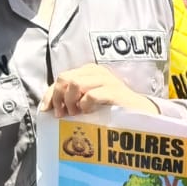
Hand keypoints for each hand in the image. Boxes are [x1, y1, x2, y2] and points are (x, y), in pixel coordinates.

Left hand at [39, 64, 159, 117]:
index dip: (50, 94)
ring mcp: (106, 80)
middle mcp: (96, 71)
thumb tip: (51, 106)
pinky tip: (88, 112)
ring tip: (76, 114)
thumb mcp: (89, 100)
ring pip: (75, 83)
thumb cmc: (113, 108)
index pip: (61, 77)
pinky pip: (91, 95)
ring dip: (71, 101)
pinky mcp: (114, 91)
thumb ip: (73, 98)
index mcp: (88, 71)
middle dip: (59, 97)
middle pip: (65, 78)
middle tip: (63, 114)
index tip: (47, 110)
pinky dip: (85, 105)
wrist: (140, 113)